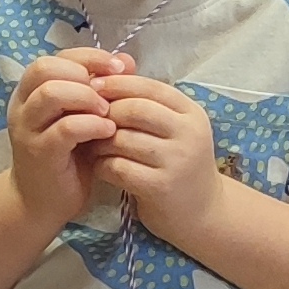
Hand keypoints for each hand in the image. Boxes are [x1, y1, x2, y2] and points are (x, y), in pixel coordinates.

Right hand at [7, 49, 127, 227]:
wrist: (42, 202)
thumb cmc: (67, 156)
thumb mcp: (85, 117)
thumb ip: (101, 89)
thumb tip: (126, 60)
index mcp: (32, 92)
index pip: (55, 57)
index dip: (87, 57)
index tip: (117, 68)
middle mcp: (23, 106)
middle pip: (46, 68)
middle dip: (84, 73)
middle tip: (110, 91)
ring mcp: (28, 129)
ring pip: (52, 93)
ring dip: (86, 97)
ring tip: (107, 111)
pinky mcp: (40, 153)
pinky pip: (65, 128)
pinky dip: (91, 125)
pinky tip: (108, 131)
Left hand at [91, 72, 230, 234]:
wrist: (202, 213)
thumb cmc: (180, 164)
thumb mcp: (175, 130)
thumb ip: (148, 104)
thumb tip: (109, 75)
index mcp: (191, 113)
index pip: (150, 87)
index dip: (118, 84)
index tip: (93, 86)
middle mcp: (188, 134)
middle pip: (135, 110)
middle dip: (105, 111)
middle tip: (86, 116)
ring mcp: (176, 161)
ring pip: (123, 139)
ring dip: (99, 140)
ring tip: (89, 143)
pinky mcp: (160, 187)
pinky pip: (119, 167)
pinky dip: (102, 164)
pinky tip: (99, 166)